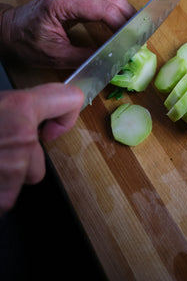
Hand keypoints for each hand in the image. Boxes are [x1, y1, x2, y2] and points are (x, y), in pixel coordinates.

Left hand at [0, 0, 134, 67]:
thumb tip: (113, 60)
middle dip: (130, 17)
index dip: (124, 24)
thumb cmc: (25, 43)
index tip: (135, 40)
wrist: (7, 30)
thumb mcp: (56, 56)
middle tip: (140, 37)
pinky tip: (121, 25)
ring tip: (134, 33)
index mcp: (63, 2)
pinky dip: (115, 11)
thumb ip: (86, 56)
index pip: (104, 8)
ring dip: (125, 13)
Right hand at [0, 83, 83, 215]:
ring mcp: (13, 168)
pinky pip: (7, 196)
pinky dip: (0, 188)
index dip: (66, 111)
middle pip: (42, 152)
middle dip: (24, 154)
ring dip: (10, 173)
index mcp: (19, 108)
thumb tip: (28, 109)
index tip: (55, 122)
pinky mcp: (3, 196)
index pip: (70, 99)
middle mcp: (22, 137)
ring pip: (27, 175)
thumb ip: (14, 106)